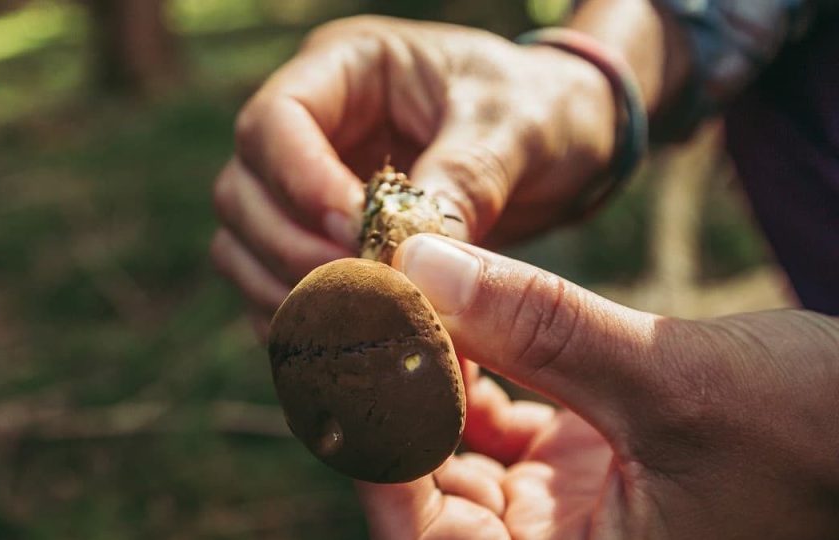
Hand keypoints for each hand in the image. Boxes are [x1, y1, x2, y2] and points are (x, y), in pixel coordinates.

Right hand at [211, 16, 615, 338]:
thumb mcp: (515, 128)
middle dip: (293, 250)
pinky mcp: (317, 242)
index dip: (299, 183)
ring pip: (244, 246)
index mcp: (345, 68)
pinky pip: (274, 286)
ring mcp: (304, 187)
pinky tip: (349, 347)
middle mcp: (310, 127)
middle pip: (243, 191)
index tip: (355, 235)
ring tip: (359, 327)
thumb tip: (409, 259)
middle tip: (363, 293)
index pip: (275, 120)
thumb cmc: (540, 109)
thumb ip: (463, 180)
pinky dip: (303, 321)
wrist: (560, 145)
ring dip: (289, 293)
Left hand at [359, 234, 838, 538]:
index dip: (378, 450)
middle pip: (429, 497)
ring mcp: (566, 519)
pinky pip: (497, 432)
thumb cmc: (819, 443)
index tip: (354, 350)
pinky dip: (473, 375)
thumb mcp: (672, 385)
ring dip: (429, 381)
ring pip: (456, 457)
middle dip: (394, 404)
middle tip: (366, 311)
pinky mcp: (581, 472)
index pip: (427, 538)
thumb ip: (541, 329)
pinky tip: (461, 320)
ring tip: (406, 300)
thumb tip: (422, 264)